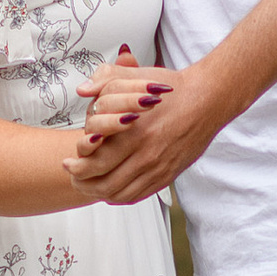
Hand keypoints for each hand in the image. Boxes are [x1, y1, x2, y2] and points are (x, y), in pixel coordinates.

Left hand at [64, 57, 228, 204]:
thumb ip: (107, 80)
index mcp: (134, 132)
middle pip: (105, 183)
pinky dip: (121, 197)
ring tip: (89, 186)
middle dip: (83, 184)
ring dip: (100, 194)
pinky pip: (140, 195)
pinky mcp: (169, 174)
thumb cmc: (172, 88)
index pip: (96, 162)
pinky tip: (112, 190)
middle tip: (74, 179)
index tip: (67, 164)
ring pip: (121, 193)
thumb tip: (83, 90)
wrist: (208, 99)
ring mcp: (159, 167)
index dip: (77, 168)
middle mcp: (147, 154)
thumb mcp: (137, 78)